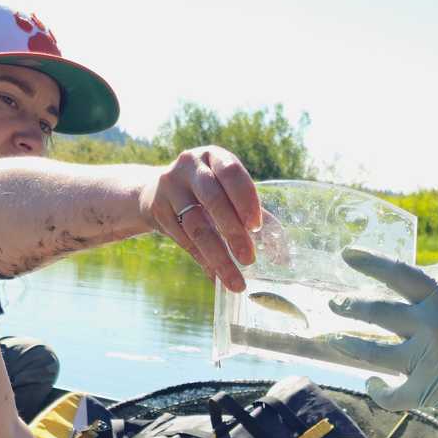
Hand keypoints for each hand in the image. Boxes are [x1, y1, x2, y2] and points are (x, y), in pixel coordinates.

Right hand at [139, 147, 261, 292]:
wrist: (155, 193)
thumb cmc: (205, 194)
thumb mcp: (227, 193)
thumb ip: (254, 217)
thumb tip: (282, 256)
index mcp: (214, 156)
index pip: (231, 172)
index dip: (245, 198)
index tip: (256, 226)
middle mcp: (189, 166)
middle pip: (212, 199)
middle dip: (233, 232)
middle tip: (248, 259)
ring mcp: (169, 187)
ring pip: (196, 225)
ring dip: (218, 256)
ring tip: (235, 281)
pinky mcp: (157, 210)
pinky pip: (184, 240)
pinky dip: (203, 261)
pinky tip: (216, 276)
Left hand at [326, 249, 437, 416]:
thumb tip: (412, 276)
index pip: (398, 272)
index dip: (370, 261)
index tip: (347, 254)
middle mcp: (431, 326)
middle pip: (376, 312)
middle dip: (349, 305)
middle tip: (334, 302)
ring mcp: (426, 360)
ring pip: (372, 352)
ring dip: (347, 344)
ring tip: (333, 339)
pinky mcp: (427, 391)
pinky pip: (390, 393)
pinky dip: (377, 389)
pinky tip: (372, 381)